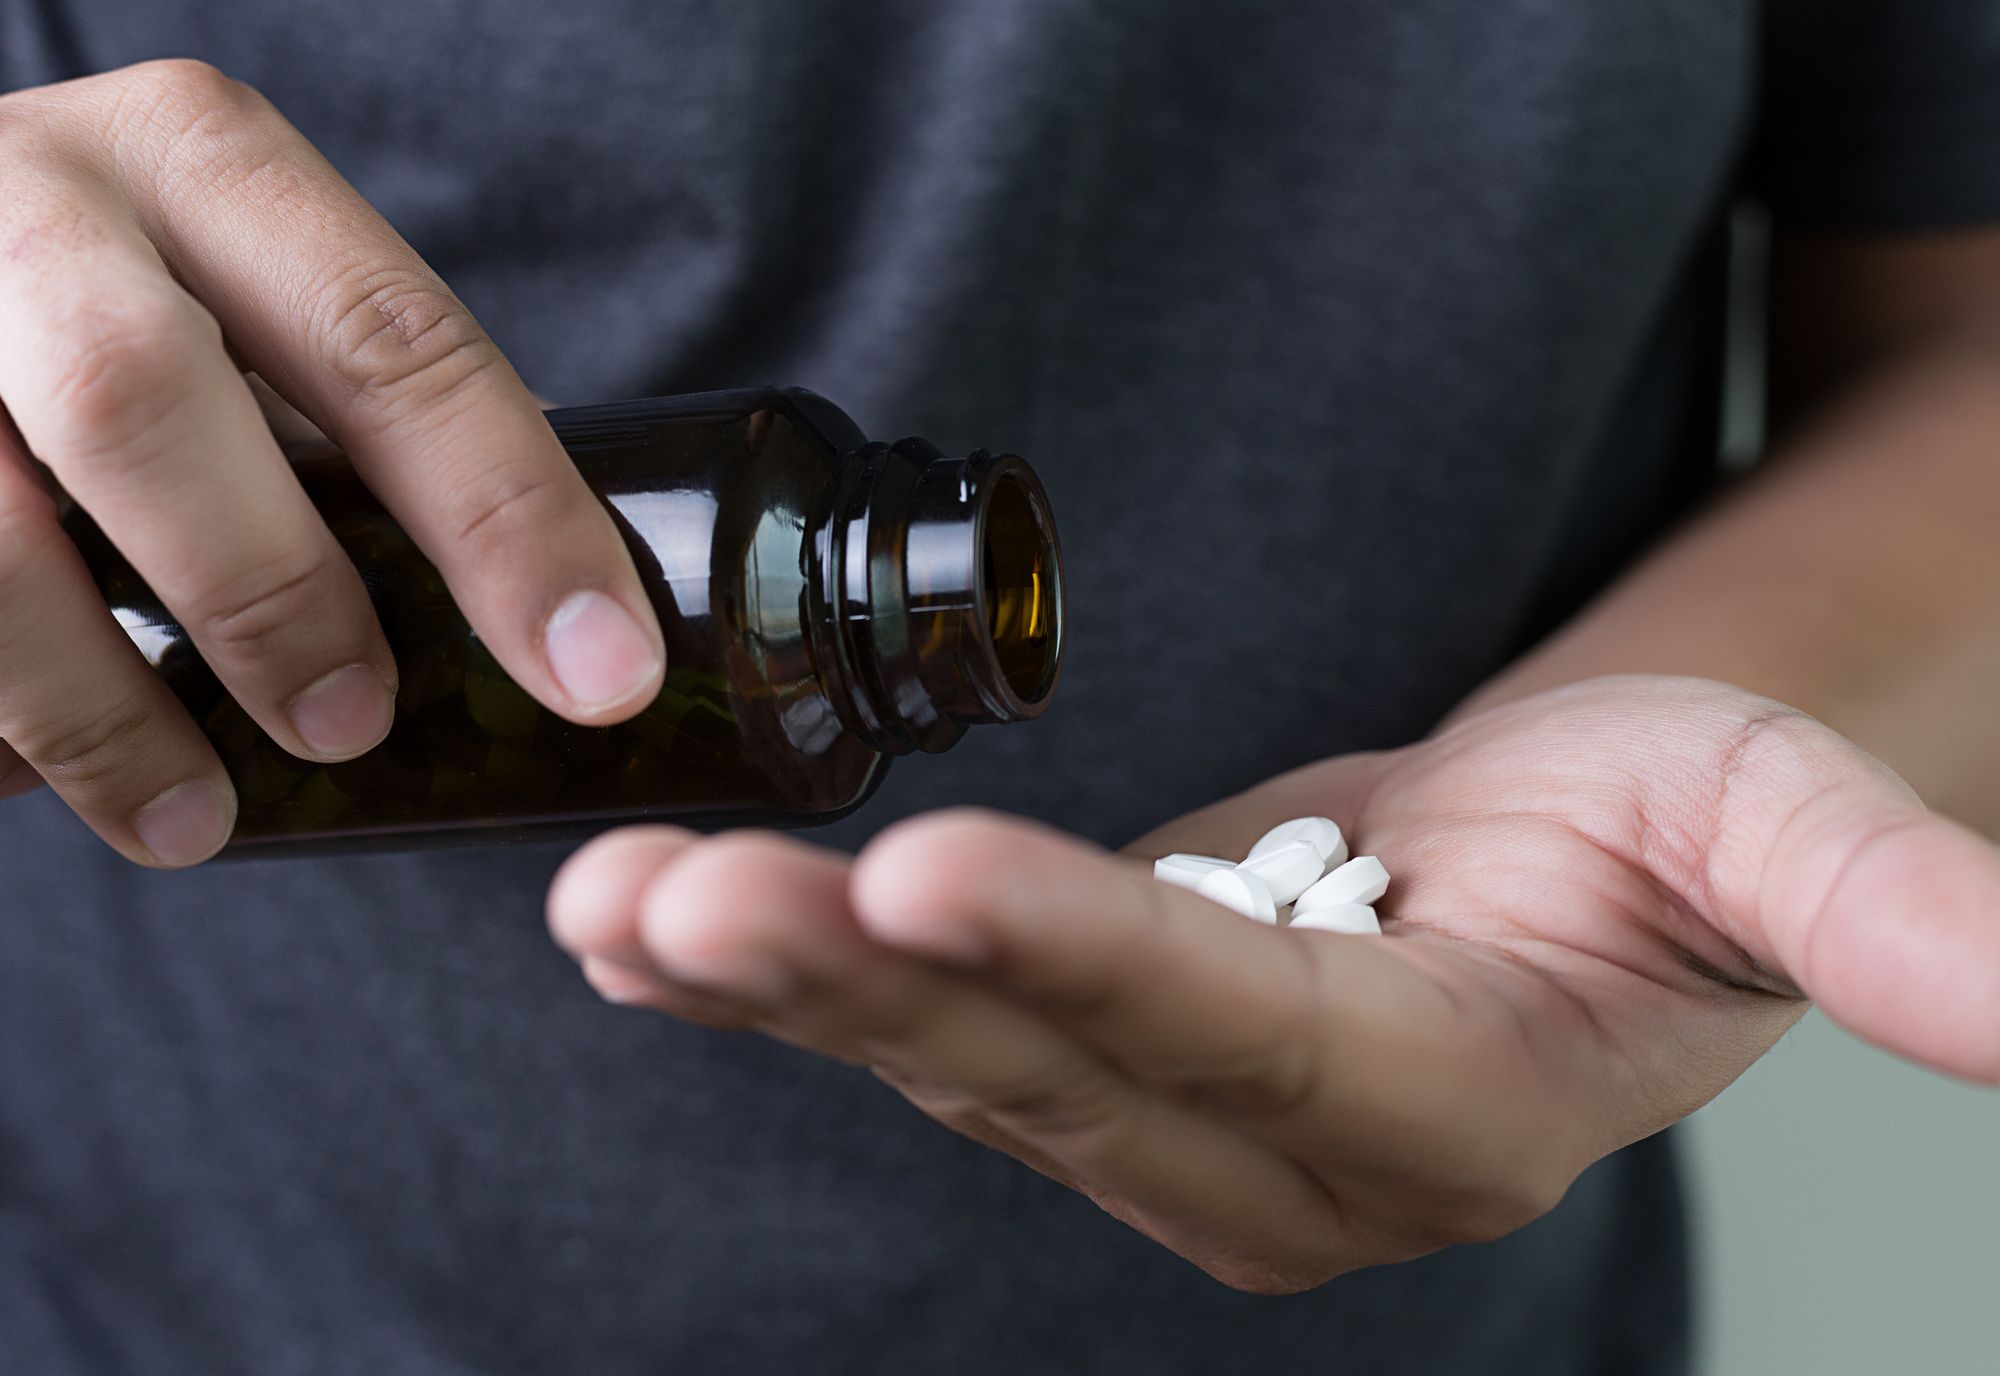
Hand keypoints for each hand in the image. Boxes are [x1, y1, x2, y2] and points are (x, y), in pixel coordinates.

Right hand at [0, 61, 663, 863]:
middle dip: (267, 590)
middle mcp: (36, 198)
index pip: (390, 339)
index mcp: (202, 162)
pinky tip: (46, 778)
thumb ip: (366, 425)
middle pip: (141, 394)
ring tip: (196, 821)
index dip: (507, 518)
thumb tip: (565, 614)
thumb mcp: (253, 307)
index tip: (602, 673)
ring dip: (102, 708)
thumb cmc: (131, 300)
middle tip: (351, 728)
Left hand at [546, 675, 1999, 1291]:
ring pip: (945, 1058)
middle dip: (858, 980)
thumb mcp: (1774, 833)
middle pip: (1046, 1062)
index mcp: (1436, 1105)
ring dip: (769, 984)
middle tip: (692, 893)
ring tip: (616, 907)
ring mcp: (1156, 1124)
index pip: (1238, 1030)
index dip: (1086, 957)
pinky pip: (916, 1024)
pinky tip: (637, 930)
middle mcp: (1271, 1156)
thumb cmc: (1658, 835)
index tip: (927, 877)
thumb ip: (1887, 915)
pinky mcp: (1078, 1063)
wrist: (1547, 874)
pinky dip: (778, 978)